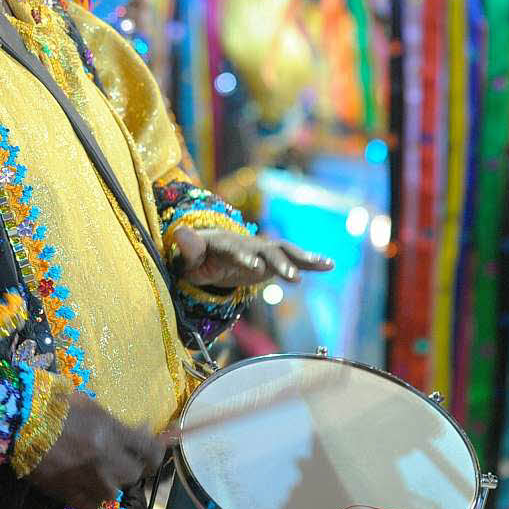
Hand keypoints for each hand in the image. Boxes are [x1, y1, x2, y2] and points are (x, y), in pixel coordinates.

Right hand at [27, 392, 172, 508]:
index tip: (152, 447)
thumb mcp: (87, 404)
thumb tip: (136, 430)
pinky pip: (91, 506)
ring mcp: (87, 480)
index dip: (156, 450)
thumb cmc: (52, 404)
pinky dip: (91, 497)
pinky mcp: (69, 494)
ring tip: (98, 467)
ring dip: (110, 480)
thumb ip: (112, 421)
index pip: (149, 450)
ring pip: (114, 492)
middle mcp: (104, 460)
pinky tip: (85, 484)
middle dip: (131, 463)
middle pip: (134, 473)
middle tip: (121, 454)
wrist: (18, 421)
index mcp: (110, 432)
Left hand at [172, 225, 333, 288]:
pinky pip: (292, 257)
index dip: (243, 256)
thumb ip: (188, 249)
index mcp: (223, 243)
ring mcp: (261, 249)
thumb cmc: (197, 259)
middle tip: (292, 278)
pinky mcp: (271, 258)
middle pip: (264, 249)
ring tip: (322, 264)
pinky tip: (329, 264)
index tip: (254, 266)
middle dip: (278, 262)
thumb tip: (179, 231)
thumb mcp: (188, 259)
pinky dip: (309, 260)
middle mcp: (245, 242)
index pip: (233, 249)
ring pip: (282, 250)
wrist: (210, 254)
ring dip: (300, 258)